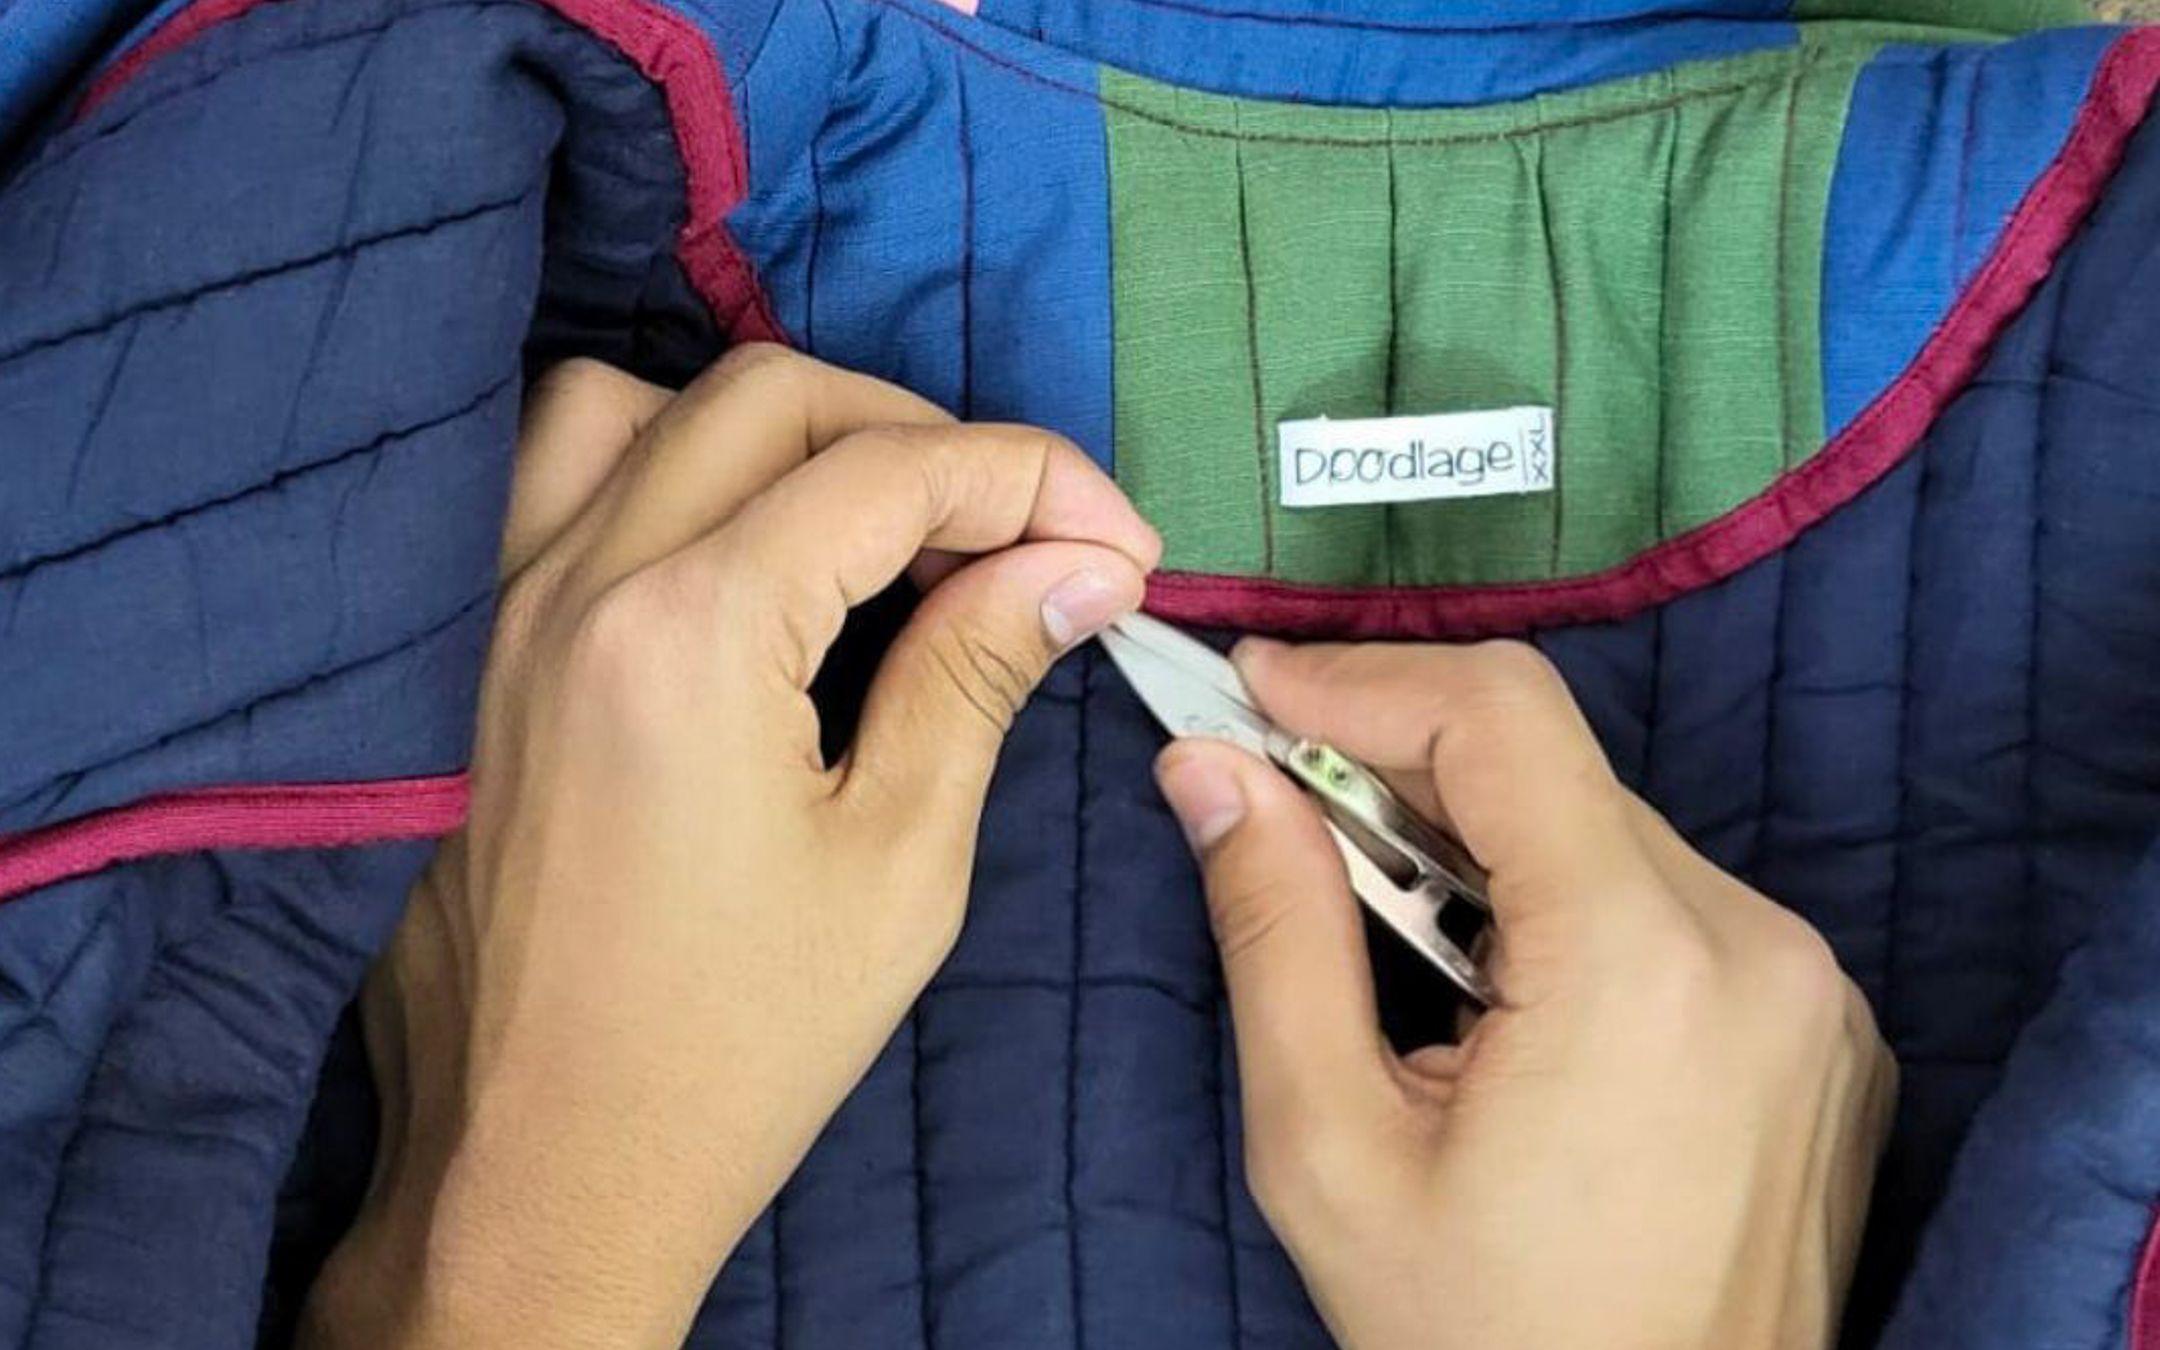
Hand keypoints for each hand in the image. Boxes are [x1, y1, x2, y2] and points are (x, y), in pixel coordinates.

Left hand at [302, 349, 1158, 1347]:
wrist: (547, 1168)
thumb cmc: (734, 1047)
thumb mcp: (900, 864)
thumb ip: (978, 674)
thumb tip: (1076, 566)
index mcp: (692, 633)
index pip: (889, 470)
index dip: (1033, 482)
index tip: (1117, 548)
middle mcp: (580, 584)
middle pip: (774, 397)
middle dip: (927, 439)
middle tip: (1024, 540)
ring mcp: (510, 610)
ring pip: (646, 405)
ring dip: (785, 430)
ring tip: (882, 526)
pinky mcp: (485, 652)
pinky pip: (562, 478)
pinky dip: (670, 463)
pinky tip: (751, 551)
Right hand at [1153, 640, 1895, 1349]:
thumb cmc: (1482, 1340)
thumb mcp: (1330, 1150)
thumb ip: (1274, 934)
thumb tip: (1211, 772)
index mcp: (1638, 964)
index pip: (1500, 717)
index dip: (1361, 681)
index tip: (1252, 691)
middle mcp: (1756, 946)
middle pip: (1553, 772)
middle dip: (1402, 767)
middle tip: (1278, 804)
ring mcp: (1810, 990)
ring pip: (1611, 833)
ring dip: (1485, 846)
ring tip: (1389, 937)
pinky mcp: (1826, 1030)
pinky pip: (1676, 906)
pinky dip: (1570, 906)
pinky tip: (1501, 997)